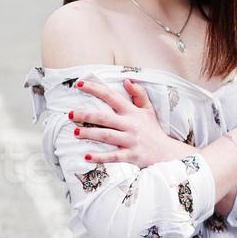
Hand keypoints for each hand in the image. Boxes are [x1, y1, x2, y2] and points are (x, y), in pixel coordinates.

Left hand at [68, 78, 187, 168]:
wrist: (167, 153)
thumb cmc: (153, 130)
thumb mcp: (148, 110)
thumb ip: (139, 94)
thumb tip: (127, 80)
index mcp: (132, 112)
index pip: (111, 96)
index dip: (95, 89)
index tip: (79, 84)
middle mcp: (130, 125)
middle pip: (104, 117)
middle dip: (85, 115)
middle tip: (69, 114)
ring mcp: (130, 140)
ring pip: (106, 136)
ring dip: (89, 134)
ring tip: (74, 132)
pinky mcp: (131, 156)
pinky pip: (113, 156)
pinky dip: (100, 157)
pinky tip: (86, 156)